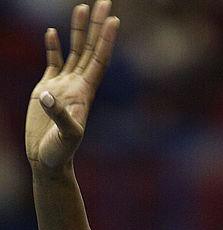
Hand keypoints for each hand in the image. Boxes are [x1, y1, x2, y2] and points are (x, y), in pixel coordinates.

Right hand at [25, 0, 118, 171]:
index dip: (107, 40)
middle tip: (104, 1)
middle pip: (90, 48)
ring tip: (81, 7)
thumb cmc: (60, 153)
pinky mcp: (47, 89)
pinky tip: (55, 32)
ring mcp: (63, 85)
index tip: (114, 20)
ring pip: (74, 51)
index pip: (99, 59)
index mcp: (85, 92)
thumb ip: (60, 116)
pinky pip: (53, 62)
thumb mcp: (65, 136)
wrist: (47, 160)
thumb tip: (49, 94)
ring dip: (78, 30)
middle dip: (96, 25)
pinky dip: (54, 46)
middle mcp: (78, 84)